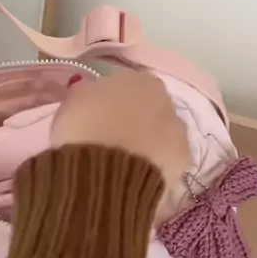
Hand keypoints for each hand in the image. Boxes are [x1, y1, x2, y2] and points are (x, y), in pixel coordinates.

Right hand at [51, 70, 189, 188]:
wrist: (106, 171)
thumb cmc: (84, 128)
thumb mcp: (73, 102)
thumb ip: (86, 93)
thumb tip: (89, 93)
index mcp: (140, 79)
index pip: (128, 86)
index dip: (113, 102)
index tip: (99, 118)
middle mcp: (166, 100)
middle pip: (149, 109)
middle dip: (135, 123)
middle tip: (113, 142)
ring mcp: (178, 131)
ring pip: (162, 135)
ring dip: (148, 145)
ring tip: (125, 164)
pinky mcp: (183, 163)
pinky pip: (168, 162)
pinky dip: (156, 167)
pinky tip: (139, 178)